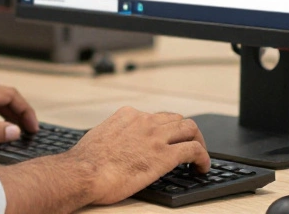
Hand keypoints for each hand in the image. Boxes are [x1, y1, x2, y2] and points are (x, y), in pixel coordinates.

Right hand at [63, 108, 209, 205]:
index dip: (164, 130)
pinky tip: (202, 168)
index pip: (155, 116)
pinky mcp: (165, 155)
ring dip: (198, 141)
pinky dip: (203, 158)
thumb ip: (114, 135)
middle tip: (188, 146)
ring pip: (190, 129)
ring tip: (199, 157)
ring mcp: (156, 137)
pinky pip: (194, 150)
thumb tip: (116, 143)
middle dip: (185, 133)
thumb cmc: (86, 161)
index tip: (166, 140)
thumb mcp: (99, 136)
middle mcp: (144, 121)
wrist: (85, 172)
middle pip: (176, 119)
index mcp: (127, 115)